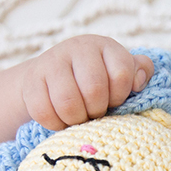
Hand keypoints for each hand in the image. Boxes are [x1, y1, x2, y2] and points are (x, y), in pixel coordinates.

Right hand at [20, 35, 153, 130]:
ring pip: (68, 103)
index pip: (122, 74)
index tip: (113, 101)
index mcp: (105, 46)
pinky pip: (44, 112)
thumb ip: (138, 73)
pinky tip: (61, 119)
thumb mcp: (119, 73)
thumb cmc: (96, 81)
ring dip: (76, 119)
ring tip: (79, 117)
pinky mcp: (31, 80)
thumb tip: (139, 81)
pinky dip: (55, 124)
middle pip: (94, 90)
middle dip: (97, 111)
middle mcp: (78, 47)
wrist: (51, 78)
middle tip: (94, 113)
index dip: (119, 96)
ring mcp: (51, 61)